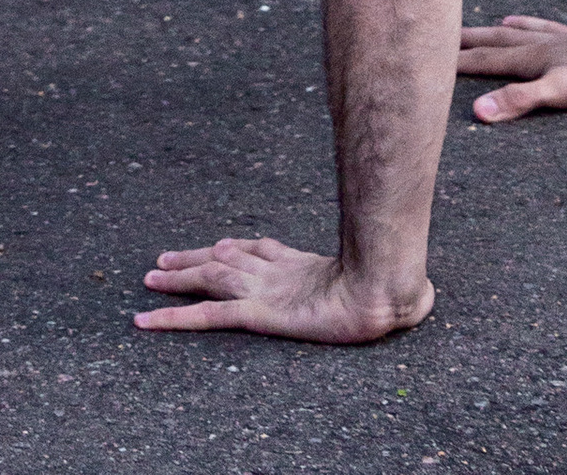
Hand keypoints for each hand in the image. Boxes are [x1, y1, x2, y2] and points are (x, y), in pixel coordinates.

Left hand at [135, 236, 429, 341]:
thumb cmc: (393, 287)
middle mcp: (276, 271)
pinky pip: (205, 316)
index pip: (259, 250)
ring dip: (178, 279)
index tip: (218, 245)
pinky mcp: (254, 312)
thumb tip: (419, 296)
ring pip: (210, 279)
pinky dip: (172, 318)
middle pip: (226, 258)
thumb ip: (395, 291)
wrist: (382, 288)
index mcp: (302, 264)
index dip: (235, 247)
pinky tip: (146, 321)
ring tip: (148, 279)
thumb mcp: (389, 287)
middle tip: (163, 260)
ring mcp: (264, 289)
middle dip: (195, 258)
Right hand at [456, 10, 566, 121]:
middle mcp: (552, 45)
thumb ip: (521, 100)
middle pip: (505, 41)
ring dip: (512, 29)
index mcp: (539, 59)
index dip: (460, 61)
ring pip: (535, 32)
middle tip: (448, 34)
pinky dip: (563, 27)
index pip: (490, 60)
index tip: (431, 56)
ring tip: (500, 21)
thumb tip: (477, 109)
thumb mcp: (562, 94)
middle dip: (475, 40)